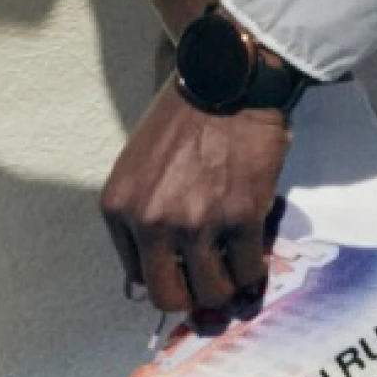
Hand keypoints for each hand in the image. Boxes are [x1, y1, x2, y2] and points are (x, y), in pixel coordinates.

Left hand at [102, 77, 291, 322]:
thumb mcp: (139, 164)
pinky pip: (250, 270)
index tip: (186, 268)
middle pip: (169, 296)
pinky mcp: (242, 217)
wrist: (228, 80)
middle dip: (193, 295)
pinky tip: (258, 252)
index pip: (136, 276)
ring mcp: (198, 223)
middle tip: (212, 280)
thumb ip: (141, 212)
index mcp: (119, 208)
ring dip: (227, 286)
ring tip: (237, 267)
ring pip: (212, 292)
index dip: (167, 275)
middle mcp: (152, 222)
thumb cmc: (184, 116)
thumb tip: (156, 268)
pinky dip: (256, 270)